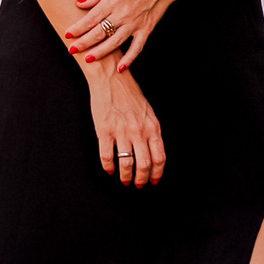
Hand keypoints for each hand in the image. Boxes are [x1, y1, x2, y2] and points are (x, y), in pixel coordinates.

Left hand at [65, 0, 208, 71]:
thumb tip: (78, 3)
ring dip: (100, 52)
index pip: (91, 18)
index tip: (67, 34)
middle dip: (84, 43)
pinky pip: (137, 47)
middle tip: (72, 50)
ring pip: (114, 42)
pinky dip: (129, 59)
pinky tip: (120, 68)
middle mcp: (123, 13)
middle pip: (99, 32)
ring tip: (88, 59)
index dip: (78, 27)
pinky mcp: (146, 29)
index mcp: (112, 0)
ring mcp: (135, 23)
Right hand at [86, 64, 164, 186]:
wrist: (111, 78)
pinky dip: (108, 167)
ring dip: (126, 176)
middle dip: (142, 179)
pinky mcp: (104, 130)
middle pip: (144, 164)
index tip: (153, 181)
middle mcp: (139, 131)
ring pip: (126, 164)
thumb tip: (151, 152)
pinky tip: (110, 170)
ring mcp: (121, 131)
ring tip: (124, 180)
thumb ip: (150, 131)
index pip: (159, 157)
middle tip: (138, 184)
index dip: (157, 173)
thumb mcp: (148, 112)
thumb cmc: (129, 94)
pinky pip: (107, 157)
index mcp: (152, 126)